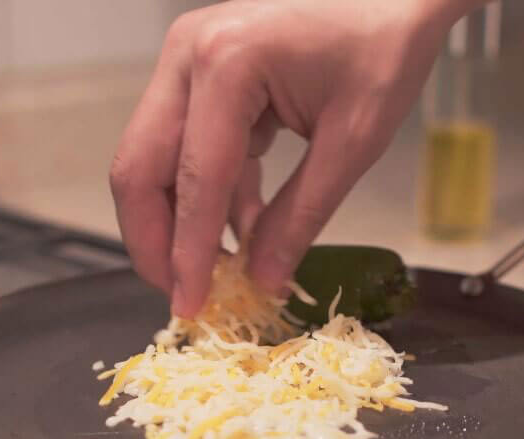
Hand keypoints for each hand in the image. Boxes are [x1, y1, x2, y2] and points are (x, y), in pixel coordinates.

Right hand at [110, 0, 474, 316]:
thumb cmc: (383, 49)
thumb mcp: (353, 142)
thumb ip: (301, 215)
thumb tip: (263, 281)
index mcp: (228, 62)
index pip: (195, 178)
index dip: (187, 252)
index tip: (190, 305)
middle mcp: (189, 55)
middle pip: (140, 167)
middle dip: (156, 240)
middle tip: (181, 293)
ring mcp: (185, 60)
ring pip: (151, 160)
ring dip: (177, 221)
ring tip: (216, 272)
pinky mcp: (195, 73)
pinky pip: (182, 147)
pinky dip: (204, 194)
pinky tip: (239, 230)